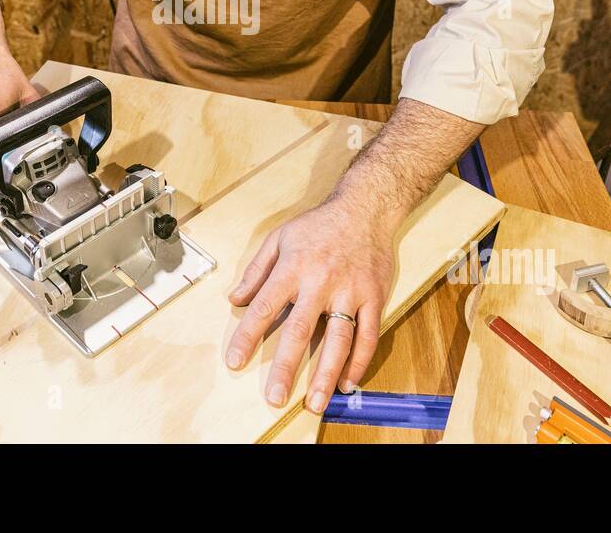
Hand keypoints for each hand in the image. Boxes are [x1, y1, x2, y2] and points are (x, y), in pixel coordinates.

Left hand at [225, 198, 397, 413]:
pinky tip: (349, 382)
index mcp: (293, 267)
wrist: (365, 207)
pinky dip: (359, 361)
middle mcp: (321, 282)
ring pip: (338, 339)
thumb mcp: (279, 237)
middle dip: (287, 367)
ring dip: (327, 373)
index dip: (248, 336)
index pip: (265, 306)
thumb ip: (256, 271)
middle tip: (275, 397)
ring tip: (315, 402)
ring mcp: (351, 291)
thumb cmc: (319, 224)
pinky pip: (368, 335)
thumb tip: (235, 299)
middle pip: (301, 330)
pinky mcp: (375, 297)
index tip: (235, 361)